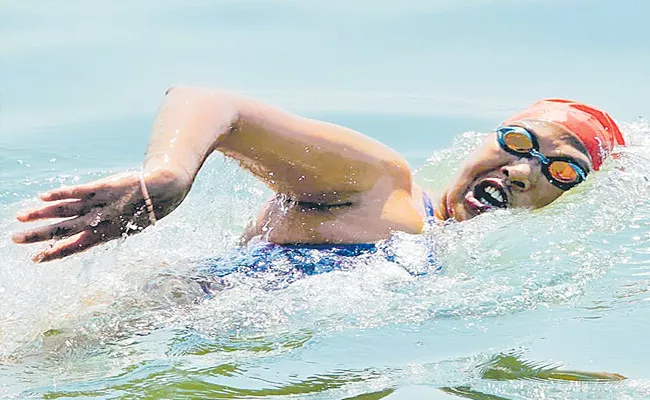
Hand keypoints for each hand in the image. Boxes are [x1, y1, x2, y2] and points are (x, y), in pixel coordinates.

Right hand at [12, 169, 188, 262]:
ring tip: (21, 217)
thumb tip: (85, 239)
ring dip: (43, 214)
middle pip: (65, 230)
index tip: (35, 259)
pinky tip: (43, 196)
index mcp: (106, 234)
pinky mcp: (105, 187)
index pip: (76, 246)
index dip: (55, 253)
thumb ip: (105, 232)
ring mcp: (102, 204)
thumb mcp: (127, 228)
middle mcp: (101, 221)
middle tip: (15, 239)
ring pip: (67, 210)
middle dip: (39, 236)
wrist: (165, 191)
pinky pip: (80, 191)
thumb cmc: (144, 211)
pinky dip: (61, 194)